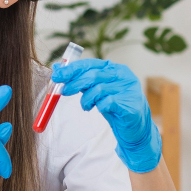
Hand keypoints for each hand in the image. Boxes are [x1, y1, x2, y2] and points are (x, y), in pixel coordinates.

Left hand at [52, 58, 161, 172]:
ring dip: (86, 99)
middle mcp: (123, 76)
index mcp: (115, 68)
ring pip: (98, 90)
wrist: (134, 126)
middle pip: (93, 75)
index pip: (90, 64)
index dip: (72, 69)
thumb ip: (80, 79)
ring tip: (86, 106)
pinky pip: (107, 103)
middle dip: (74, 83)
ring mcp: (128, 89)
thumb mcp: (96, 90)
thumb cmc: (113, 105)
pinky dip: (99, 106)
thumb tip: (57, 68)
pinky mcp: (130, 104)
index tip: (56, 75)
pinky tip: (99, 109)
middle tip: (64, 91)